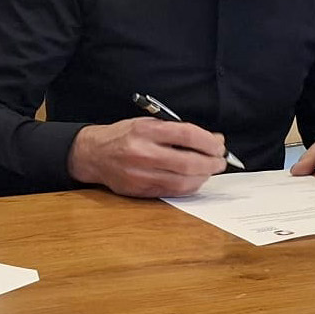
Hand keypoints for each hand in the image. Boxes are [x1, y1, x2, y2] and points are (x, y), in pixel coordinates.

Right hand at [66, 117, 225, 196]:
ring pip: (183, 181)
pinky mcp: (140, 190)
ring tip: (210, 170)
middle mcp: (143, 153)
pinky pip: (173, 191)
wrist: (94, 154)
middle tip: (220, 160)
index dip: (209, 142)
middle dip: (211, 162)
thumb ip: (178, 130)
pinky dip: (189, 186)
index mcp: (146, 130)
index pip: (187, 135)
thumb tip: (211, 139)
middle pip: (188, 162)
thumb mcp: (148, 122)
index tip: (219, 144)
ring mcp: (141, 174)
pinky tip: (195, 179)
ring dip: (203, 176)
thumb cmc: (124, 135)